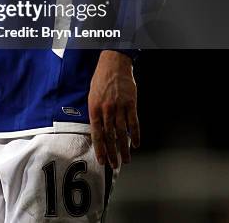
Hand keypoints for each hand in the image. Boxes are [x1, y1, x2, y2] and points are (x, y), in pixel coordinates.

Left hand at [88, 50, 139, 168]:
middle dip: (112, 153)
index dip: (100, 148)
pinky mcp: (131, 103)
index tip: (102, 160)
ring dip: (124, 148)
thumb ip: (95, 113)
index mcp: (94, 108)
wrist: (114, 63)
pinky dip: (136, 135)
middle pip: (110, 136)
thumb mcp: (92, 95)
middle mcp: (106, 109)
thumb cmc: (101, 79)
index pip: (97, 133)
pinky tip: (136, 144)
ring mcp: (119, 106)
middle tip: (115, 165)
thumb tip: (97, 131)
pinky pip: (134, 123)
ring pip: (122, 132)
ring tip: (126, 159)